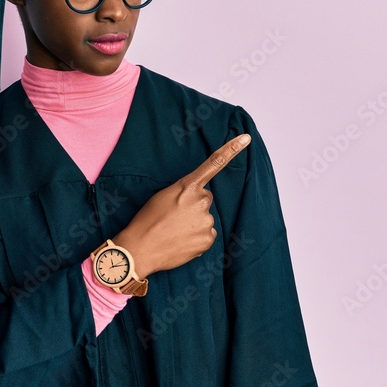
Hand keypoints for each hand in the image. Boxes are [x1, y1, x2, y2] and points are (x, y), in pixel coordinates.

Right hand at [113, 133, 250, 278]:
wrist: (141, 248)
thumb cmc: (148, 220)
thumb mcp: (162, 196)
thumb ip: (184, 192)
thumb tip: (197, 203)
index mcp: (188, 186)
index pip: (214, 163)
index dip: (231, 150)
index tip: (246, 138)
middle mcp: (201, 201)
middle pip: (205, 199)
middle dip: (194, 205)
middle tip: (174, 216)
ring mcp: (206, 221)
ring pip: (205, 218)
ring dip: (194, 223)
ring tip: (174, 230)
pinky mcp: (207, 239)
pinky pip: (206, 235)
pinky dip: (196, 238)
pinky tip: (181, 240)